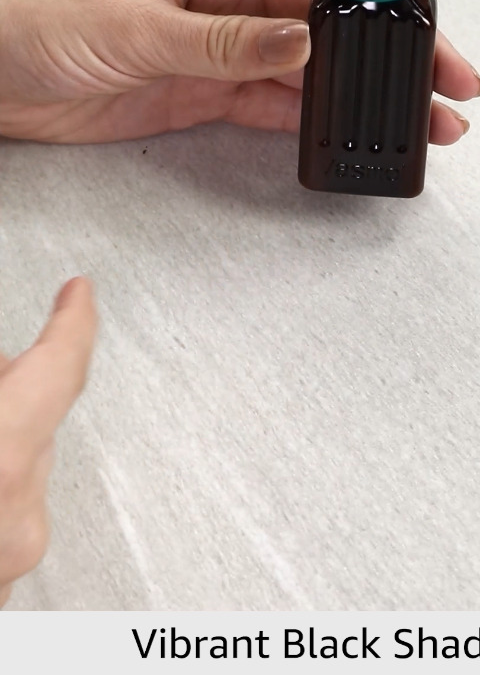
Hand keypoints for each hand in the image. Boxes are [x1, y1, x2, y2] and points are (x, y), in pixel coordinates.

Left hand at [0, 0, 479, 143]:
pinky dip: (319, 117)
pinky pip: (278, 102)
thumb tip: (299, 42)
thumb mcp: (130, 23)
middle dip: (393, 35)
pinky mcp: (210, 90)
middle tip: (446, 66)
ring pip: (315, 62)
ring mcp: (224, 43)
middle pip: (331, 9)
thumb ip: (219, 39)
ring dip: (367, 86)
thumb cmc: (34, 16)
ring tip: (423, 110)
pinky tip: (356, 127)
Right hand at [0, 278, 95, 607]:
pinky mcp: (2, 578)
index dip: (72, 321)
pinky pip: (4, 502)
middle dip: (0, 380)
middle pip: (32, 412)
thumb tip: (1, 365)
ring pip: (15, 459)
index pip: (61, 368)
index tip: (79, 293)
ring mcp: (11, 553)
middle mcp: (17, 513)